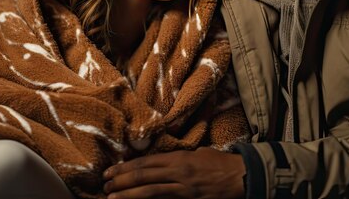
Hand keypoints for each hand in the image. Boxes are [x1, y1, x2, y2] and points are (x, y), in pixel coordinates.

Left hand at [102, 147, 244, 198]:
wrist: (243, 177)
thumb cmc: (220, 163)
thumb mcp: (198, 153)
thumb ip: (178, 158)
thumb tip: (159, 161)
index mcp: (179, 158)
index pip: (146, 162)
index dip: (126, 167)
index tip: (110, 171)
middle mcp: (178, 173)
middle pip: (144, 176)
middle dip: (122, 182)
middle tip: (105, 186)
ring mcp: (184, 190)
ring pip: (151, 193)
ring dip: (129, 196)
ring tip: (112, 198)